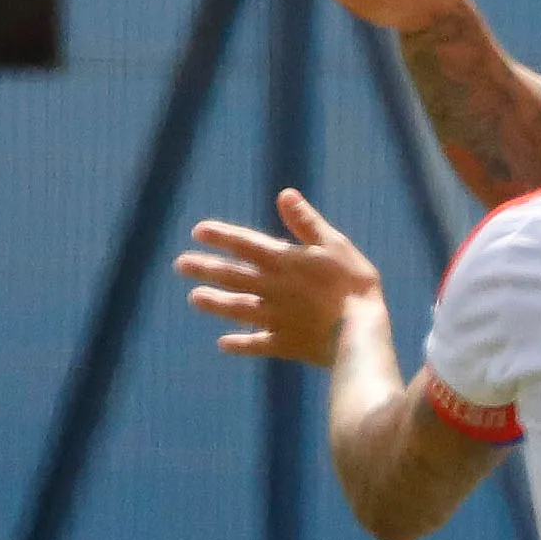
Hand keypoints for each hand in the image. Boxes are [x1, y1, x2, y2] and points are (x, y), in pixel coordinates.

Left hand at [177, 189, 381, 367]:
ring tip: (193, 298)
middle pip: (232, 276)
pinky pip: (257, 344)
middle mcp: (272, 288)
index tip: (198, 232)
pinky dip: (240, 344)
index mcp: (284, 262)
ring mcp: (276, 318)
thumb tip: (284, 194)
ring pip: (237, 308)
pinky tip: (223, 345)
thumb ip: (307, 222)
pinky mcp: (286, 343)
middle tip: (181, 265)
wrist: (360, 333)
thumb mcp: (335, 245)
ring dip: (215, 303)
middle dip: (205, 269)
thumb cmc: (354, 284)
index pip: (245, 244)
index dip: (221, 236)